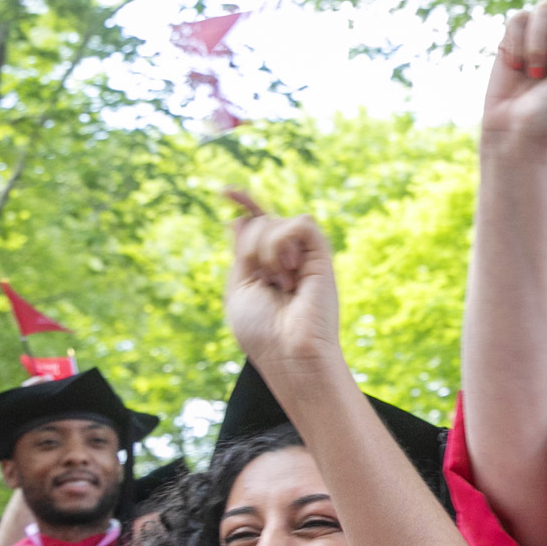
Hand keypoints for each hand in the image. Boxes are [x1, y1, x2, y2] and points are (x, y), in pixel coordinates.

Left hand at [225, 189, 344, 378]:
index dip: (243, 204)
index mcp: (265, 267)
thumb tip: (238, 219)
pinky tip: (288, 270)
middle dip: (249, 247)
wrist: (289, 353)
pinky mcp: (322, 256)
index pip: (255, 225)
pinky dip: (284, 242)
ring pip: (275, 221)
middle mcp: (286, 258)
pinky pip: (301, 223)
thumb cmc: (262, 332)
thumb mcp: (238, 288)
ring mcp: (304, 256)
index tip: (224, 192)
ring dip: (264, 249)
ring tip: (278, 282)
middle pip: (259, 221)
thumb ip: (240, 253)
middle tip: (262, 280)